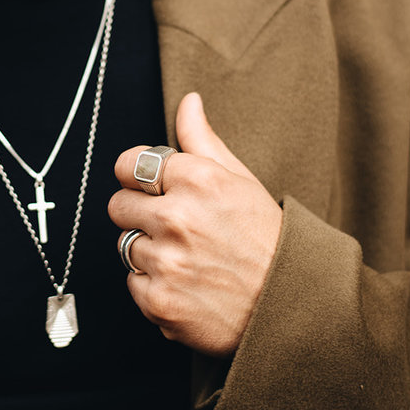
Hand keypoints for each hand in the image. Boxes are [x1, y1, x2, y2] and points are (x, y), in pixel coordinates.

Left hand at [109, 93, 282, 357]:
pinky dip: (154, 287)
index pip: (128, 164)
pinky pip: (133, 284)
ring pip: (125, 246)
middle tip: (173, 227)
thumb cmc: (267, 239)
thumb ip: (203, 139)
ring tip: (187, 258)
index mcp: (197, 179)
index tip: (151, 188)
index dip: (137, 177)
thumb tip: (188, 101)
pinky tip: (187, 286)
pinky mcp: (160, 301)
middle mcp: (177, 217)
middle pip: (117, 205)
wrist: (293, 308)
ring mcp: (167, 261)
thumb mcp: (240, 180)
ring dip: (149, 252)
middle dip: (139, 213)